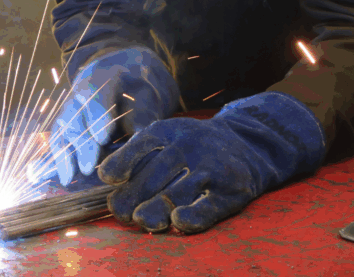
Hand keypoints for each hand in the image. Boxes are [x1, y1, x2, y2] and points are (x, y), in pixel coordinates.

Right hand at [47, 47, 179, 185]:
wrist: (125, 84)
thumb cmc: (138, 95)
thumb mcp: (147, 102)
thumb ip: (142, 121)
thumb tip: (138, 149)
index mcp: (105, 77)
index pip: (96, 93)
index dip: (97, 115)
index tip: (102, 138)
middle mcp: (81, 90)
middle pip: (75, 113)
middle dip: (81, 141)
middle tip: (88, 166)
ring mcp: (71, 106)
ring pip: (62, 126)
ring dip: (65, 153)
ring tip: (69, 177)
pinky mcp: (65, 123)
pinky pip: (58, 138)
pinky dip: (59, 158)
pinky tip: (64, 176)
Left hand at [97, 92, 326, 233]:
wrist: (247, 145)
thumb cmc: (191, 146)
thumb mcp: (166, 137)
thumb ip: (138, 153)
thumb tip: (106, 178)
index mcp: (168, 132)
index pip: (141, 145)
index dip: (122, 163)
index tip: (107, 179)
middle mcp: (189, 146)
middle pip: (154, 176)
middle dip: (132, 196)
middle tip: (119, 211)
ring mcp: (211, 168)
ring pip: (177, 193)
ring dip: (155, 209)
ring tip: (140, 220)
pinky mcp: (231, 191)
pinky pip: (209, 207)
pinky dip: (192, 216)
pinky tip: (177, 221)